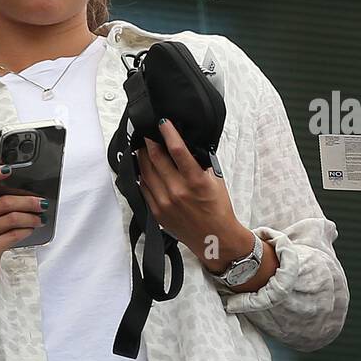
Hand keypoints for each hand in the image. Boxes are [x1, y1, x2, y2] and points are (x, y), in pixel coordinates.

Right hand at [0, 165, 45, 300]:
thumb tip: (18, 186)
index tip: (9, 169)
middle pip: (4, 203)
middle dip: (28, 201)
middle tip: (42, 203)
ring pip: (12, 219)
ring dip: (32, 217)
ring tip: (40, 218)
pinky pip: (13, 235)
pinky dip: (26, 230)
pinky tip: (31, 229)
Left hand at [136, 118, 245, 263]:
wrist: (214, 238)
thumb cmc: (217, 209)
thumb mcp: (215, 181)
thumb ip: (200, 163)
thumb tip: (186, 145)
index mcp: (195, 181)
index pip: (177, 150)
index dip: (168, 133)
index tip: (162, 122)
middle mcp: (178, 191)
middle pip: (156, 158)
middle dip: (150, 142)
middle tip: (147, 133)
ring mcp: (164, 202)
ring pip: (146, 172)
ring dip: (142, 157)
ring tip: (142, 147)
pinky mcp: (157, 212)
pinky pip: (144, 188)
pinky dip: (142, 175)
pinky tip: (143, 167)